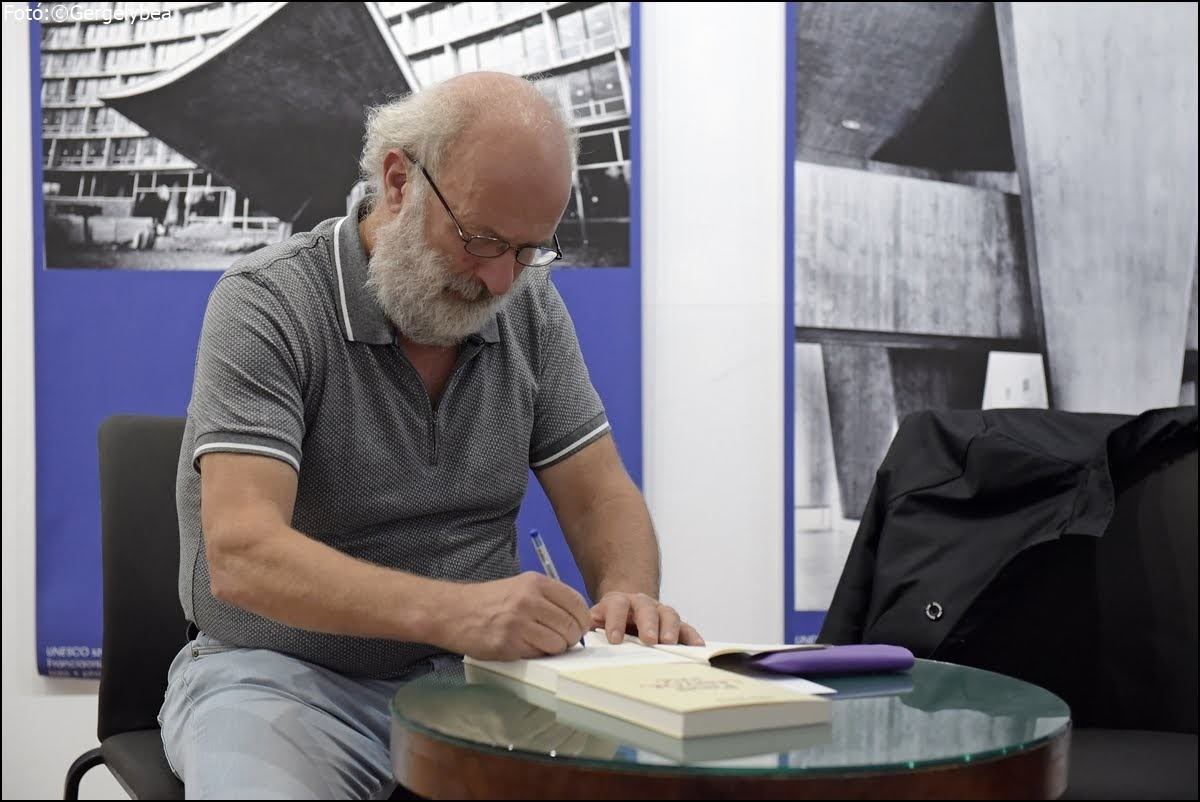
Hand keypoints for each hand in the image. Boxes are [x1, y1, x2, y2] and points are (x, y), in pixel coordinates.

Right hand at [440, 572, 591, 660]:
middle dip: (572, 637)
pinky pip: (539, 654)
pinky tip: (526, 648)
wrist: (453, 611)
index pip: (577, 603)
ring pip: (559, 642)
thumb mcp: (520, 587)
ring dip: (556, 648)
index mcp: (536, 582)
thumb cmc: (488, 602)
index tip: (577, 627)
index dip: (582, 619)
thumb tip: (576, 619)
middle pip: (572, 625)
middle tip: (562, 641)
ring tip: (542, 644)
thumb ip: (548, 599)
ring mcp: (519, 622)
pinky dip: (539, 655)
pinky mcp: (509, 643)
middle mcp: (530, 599)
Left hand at [590, 592, 704, 645]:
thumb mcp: (595, 619)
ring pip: (668, 614)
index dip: (615, 621)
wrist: (626, 604)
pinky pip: (686, 627)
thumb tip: (575, 636)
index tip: (614, 639)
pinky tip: (697, 647)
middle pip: (646, 608)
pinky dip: (692, 636)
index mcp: (618, 601)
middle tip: (649, 639)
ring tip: (670, 643)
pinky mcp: (674, 623)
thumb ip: (588, 625)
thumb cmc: (609, 617)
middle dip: (648, 624)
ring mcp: (659, 611)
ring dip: (670, 629)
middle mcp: (641, 603)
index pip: (616, 606)